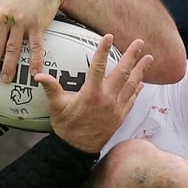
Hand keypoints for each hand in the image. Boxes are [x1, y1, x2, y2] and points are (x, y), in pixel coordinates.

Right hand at [35, 35, 151, 152]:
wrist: (78, 150)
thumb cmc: (66, 127)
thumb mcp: (56, 107)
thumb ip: (51, 89)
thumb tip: (39, 75)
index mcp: (91, 94)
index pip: (98, 67)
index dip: (104, 51)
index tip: (109, 37)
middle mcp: (107, 99)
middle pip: (122, 73)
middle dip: (132, 56)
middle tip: (139, 42)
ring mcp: (117, 108)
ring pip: (132, 85)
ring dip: (141, 70)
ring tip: (149, 58)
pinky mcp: (121, 116)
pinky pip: (132, 100)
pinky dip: (138, 90)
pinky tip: (142, 82)